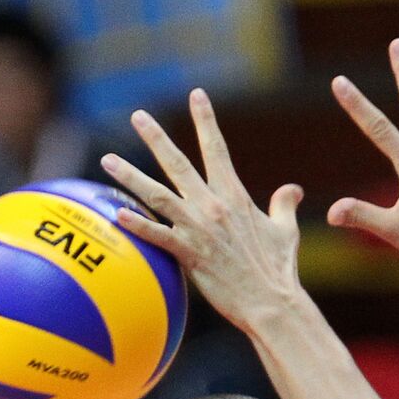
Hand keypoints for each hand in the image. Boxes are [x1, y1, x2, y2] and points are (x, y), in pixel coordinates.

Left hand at [100, 90, 305, 333]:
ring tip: (107, 159)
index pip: (217, 149)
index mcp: (235, 197)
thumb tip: (291, 189)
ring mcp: (199, 229)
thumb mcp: (286, 232)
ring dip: (130, 176)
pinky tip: (116, 214)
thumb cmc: (279, 271)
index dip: (206, 120)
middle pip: (178, 164)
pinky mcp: (190, 254)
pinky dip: (137, 225)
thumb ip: (284, 205)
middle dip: (156, 137)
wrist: (272, 303)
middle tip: (138, 116)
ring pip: (158, 195)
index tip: (196, 95)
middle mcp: (214, 206)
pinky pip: (158, 235)